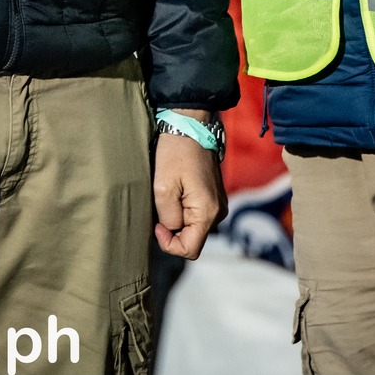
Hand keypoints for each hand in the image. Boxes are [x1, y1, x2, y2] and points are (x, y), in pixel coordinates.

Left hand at [153, 113, 226, 259]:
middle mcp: (218, 212)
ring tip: (167, 193)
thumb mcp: (163, 187)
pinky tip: (174, 189)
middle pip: (191, 238)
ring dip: (176, 217)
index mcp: (208, 212)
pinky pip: (196, 214)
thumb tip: (172, 231)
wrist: (190, 125)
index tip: (156, 225)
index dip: (168, 244)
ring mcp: (218, 204)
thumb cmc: (175, 152)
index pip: (189, 250)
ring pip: (192, 226)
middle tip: (159, 204)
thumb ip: (168, 217)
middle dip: (172, 228)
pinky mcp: (213, 196)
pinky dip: (182, 208)